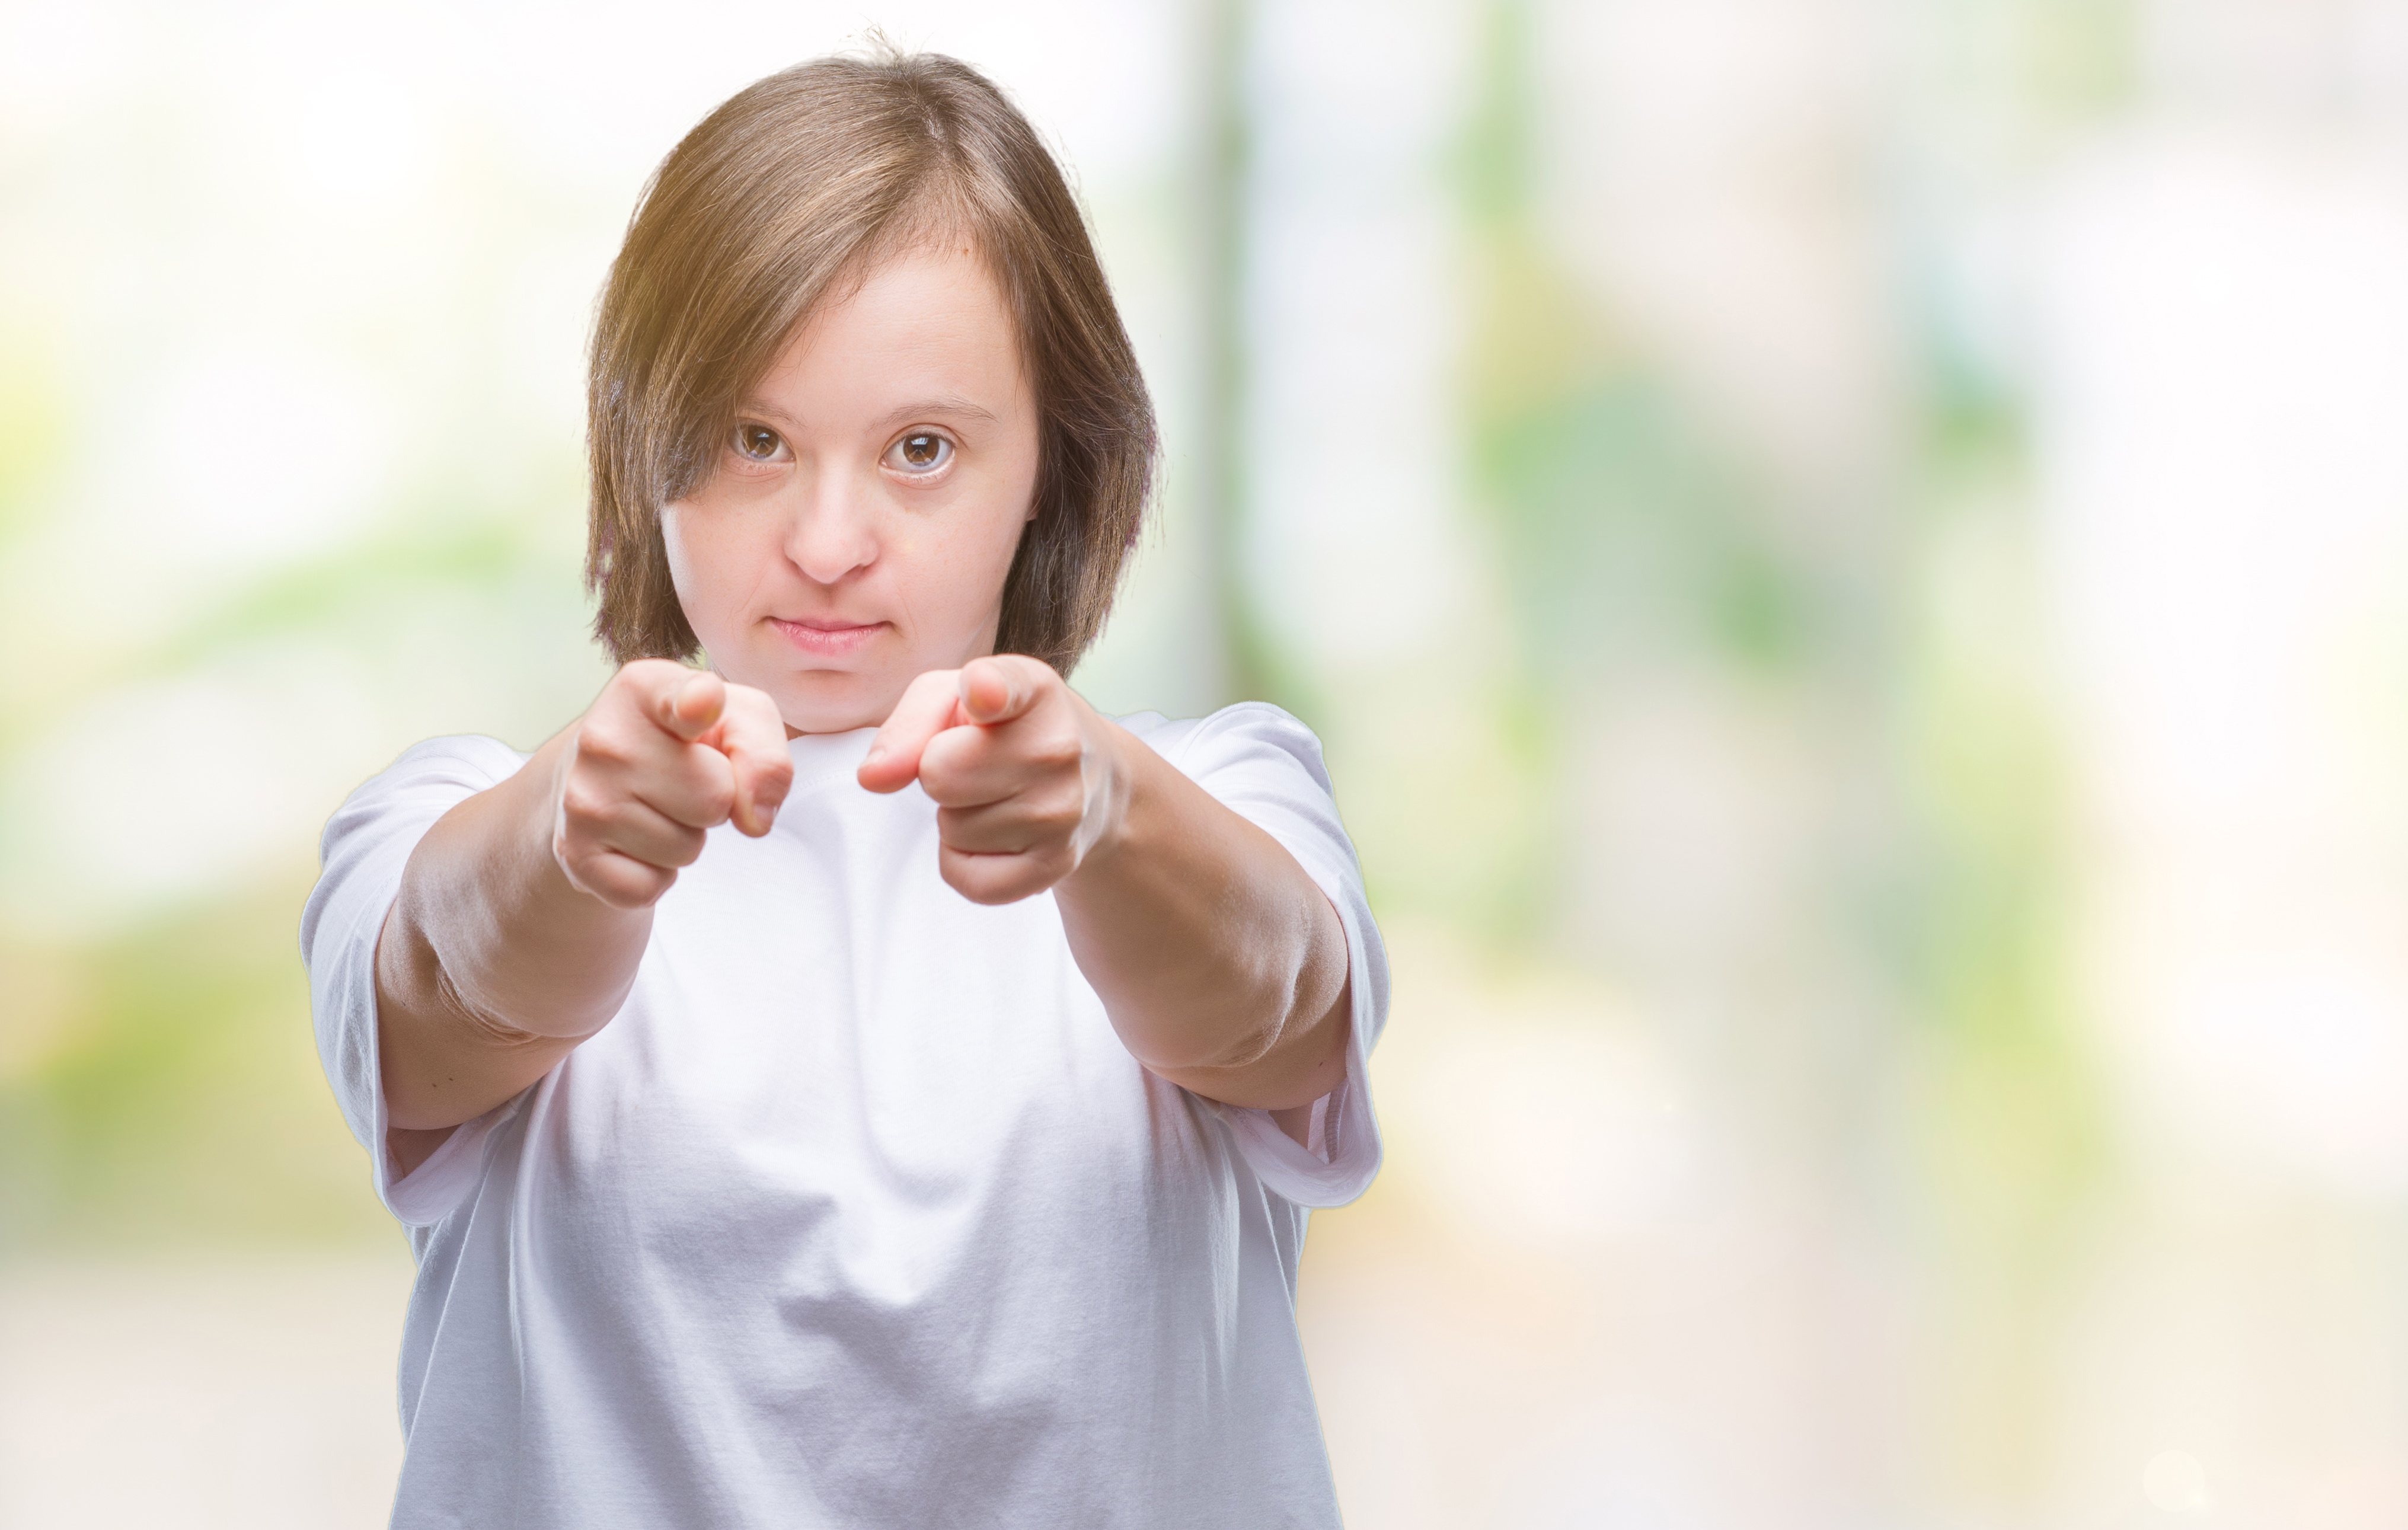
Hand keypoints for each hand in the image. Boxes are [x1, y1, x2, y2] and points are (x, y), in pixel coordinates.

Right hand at [551, 660, 793, 908]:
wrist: (598, 780)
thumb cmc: (684, 742)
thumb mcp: (737, 721)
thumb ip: (765, 753)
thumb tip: (754, 819)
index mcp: (644, 688)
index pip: (688, 699)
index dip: (700, 704)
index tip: (703, 703)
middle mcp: (603, 738)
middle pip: (716, 797)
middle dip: (716, 800)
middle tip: (683, 783)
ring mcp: (582, 799)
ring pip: (687, 848)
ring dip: (686, 836)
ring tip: (657, 807)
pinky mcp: (574, 854)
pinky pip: (651, 887)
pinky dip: (655, 875)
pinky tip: (635, 841)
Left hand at [857, 654, 1125, 904]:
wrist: (1093, 779)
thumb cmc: (1005, 728)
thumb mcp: (953, 698)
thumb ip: (907, 724)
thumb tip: (873, 777)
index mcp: (1033, 690)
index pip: (1004, 689)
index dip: (987, 691)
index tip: (982, 691)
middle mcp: (1059, 747)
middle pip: (938, 774)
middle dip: (941, 772)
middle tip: (978, 764)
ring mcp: (1063, 812)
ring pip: (951, 829)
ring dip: (959, 816)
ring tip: (999, 794)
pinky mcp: (1056, 864)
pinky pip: (965, 877)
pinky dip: (964, 861)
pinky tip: (997, 834)